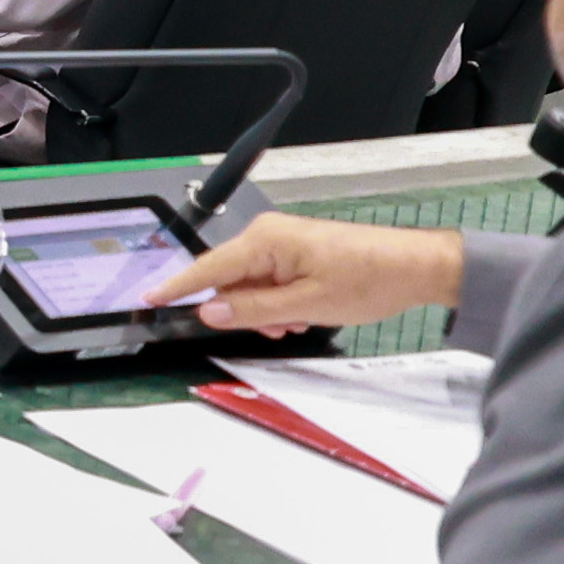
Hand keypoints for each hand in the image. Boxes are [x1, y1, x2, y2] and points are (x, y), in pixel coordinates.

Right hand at [155, 210, 465, 333]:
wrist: (415, 267)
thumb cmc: (370, 279)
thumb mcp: (307, 305)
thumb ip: (253, 311)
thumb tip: (211, 313)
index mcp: (266, 240)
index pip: (207, 269)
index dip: (177, 288)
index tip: (147, 298)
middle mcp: (268, 235)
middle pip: (228, 280)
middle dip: (243, 310)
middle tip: (276, 328)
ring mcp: (282, 242)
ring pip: (250, 285)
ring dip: (265, 310)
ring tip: (299, 321)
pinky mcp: (296, 252)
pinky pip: (269, 281)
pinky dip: (279, 302)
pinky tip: (303, 312)